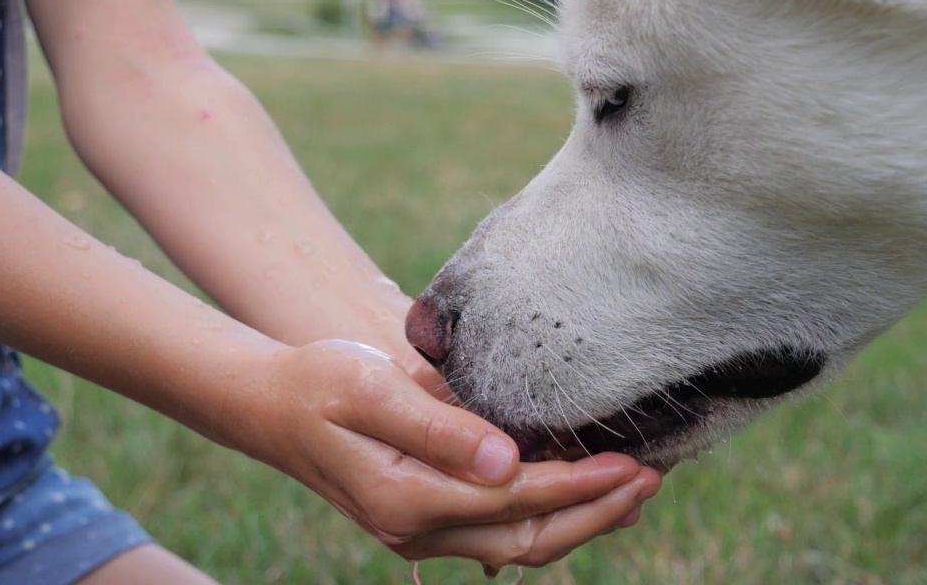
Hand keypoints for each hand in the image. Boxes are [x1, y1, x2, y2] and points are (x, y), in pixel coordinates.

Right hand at [229, 339, 661, 566]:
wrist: (273, 407)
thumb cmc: (321, 384)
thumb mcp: (372, 390)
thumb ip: (439, 426)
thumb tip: (508, 462)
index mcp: (407, 498)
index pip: (516, 500)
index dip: (579, 485)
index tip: (631, 464)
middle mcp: (417, 530)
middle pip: (529, 538)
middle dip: (596, 512)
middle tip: (653, 477)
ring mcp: (420, 533)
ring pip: (519, 543)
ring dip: (580, 520)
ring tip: (634, 489)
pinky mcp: (426, 520)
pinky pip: (501, 530)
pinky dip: (549, 514)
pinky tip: (581, 489)